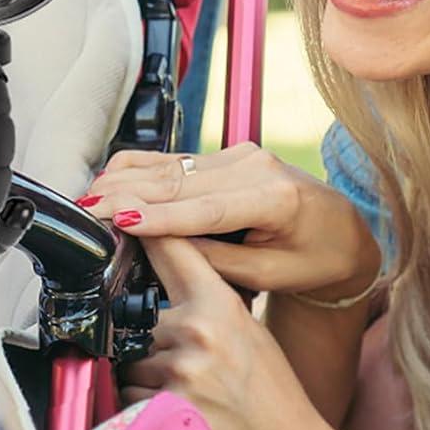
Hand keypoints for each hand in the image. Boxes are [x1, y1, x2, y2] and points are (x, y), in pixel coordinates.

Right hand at [87, 143, 380, 298]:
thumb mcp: (271, 274)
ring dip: (124, 181)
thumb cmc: (315, 258)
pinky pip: (173, 161)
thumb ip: (217, 259)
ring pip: (168, 166)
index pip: (206, 208)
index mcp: (275, 197)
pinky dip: (138, 170)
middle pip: (178, 181)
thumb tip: (163, 248)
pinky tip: (109, 181)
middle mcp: (254, 166)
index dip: (159, 216)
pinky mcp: (224, 155)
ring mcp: (238, 155)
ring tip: (88, 198)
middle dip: (127, 196)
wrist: (343, 231)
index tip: (120, 222)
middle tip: (86, 211)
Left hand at [120, 236, 329, 429]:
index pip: (170, 249)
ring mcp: (179, 370)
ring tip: (188, 394)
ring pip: (130, 359)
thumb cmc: (273, 395)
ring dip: (147, 377)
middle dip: (152, 341)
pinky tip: (177, 414)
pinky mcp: (163, 408)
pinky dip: (141, 404)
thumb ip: (205, 303)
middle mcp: (196, 330)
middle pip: (140, 319)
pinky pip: (126, 394)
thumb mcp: (248, 331)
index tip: (123, 216)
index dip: (145, 232)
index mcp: (219, 304)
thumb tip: (159, 285)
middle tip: (189, 368)